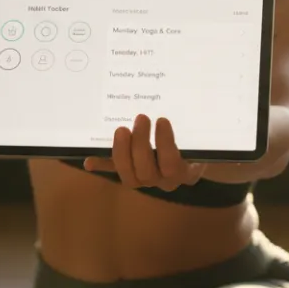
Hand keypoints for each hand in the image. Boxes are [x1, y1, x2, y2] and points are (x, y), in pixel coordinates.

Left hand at [83, 115, 206, 191]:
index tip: (162, 119)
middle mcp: (164, 181)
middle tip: (141, 118)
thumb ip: (192, 130)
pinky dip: (102, 165)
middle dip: (140, 145)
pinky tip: (89, 160)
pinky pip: (115, 172)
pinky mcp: (131, 173)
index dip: (164, 144)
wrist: (196, 158)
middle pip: (147, 173)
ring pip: (130, 177)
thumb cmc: (198, 144)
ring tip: (122, 129)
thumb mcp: (200, 137)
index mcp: (184, 173)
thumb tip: (192, 106)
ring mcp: (147, 180)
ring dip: (122, 153)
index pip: (171, 165)